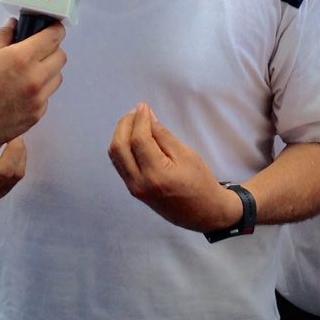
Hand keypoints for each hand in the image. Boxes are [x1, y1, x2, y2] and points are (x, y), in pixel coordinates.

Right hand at [0, 20, 65, 154]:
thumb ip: (2, 35)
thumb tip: (16, 26)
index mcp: (22, 59)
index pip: (54, 37)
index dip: (54, 29)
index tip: (49, 27)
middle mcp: (35, 80)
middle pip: (61, 57)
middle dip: (51, 49)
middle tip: (34, 49)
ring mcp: (37, 102)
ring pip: (56, 78)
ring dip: (47, 70)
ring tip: (25, 72)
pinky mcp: (34, 118)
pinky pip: (46, 98)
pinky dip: (39, 91)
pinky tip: (18, 92)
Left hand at [108, 103, 240, 231]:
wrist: (203, 213)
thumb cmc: (200, 182)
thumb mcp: (187, 155)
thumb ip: (164, 137)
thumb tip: (148, 118)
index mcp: (156, 174)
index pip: (139, 140)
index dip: (139, 120)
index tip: (144, 106)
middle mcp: (139, 183)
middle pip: (119, 147)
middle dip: (124, 125)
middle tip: (136, 112)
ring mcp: (134, 188)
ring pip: (116, 156)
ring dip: (120, 135)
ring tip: (133, 121)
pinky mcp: (134, 190)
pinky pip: (120, 164)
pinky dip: (122, 147)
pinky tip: (132, 137)